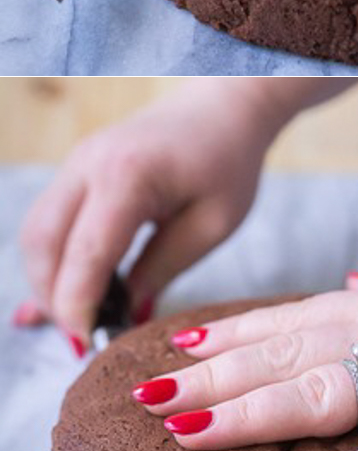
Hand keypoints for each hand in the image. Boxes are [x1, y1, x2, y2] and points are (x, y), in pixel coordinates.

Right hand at [17, 81, 279, 352]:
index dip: (79, 305)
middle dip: (56, 298)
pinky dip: (53, 259)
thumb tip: (127, 316)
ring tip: (81, 318)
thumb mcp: (213, 224)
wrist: (226, 106)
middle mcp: (88, 164)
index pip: (86, 253)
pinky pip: (48, 221)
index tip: (88, 344)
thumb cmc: (229, 161)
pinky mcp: (77, 169)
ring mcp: (76, 162)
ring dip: (49, 281)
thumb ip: (164, 268)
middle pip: (43, 245)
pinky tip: (66, 293)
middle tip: (85, 337)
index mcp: (128, 176)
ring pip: (36, 234)